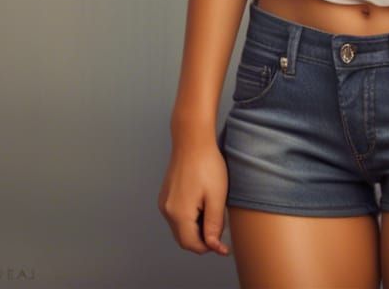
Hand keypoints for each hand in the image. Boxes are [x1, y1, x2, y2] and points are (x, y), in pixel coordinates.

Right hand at [157, 133, 231, 256]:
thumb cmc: (207, 164)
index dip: (208, 248)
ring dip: (196, 228)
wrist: (193, 140)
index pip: (191, 244)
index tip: (223, 246)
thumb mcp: (217, 196)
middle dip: (202, 239)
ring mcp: (164, 202)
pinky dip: (189, 218)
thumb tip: (213, 247)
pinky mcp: (166, 195)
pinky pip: (176, 216)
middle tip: (219, 227)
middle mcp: (167, 211)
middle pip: (184, 239)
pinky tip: (203, 204)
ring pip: (180, 228)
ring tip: (212, 212)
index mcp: (179, 214)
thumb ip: (214, 224)